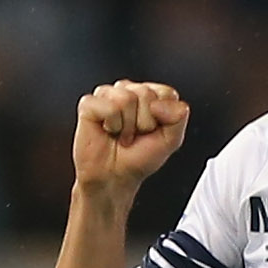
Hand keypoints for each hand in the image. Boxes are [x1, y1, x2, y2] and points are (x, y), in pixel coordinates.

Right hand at [73, 81, 188, 196]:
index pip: (166, 93)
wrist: (114, 176)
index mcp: (151, 97)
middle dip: (144, 122)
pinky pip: (109, 107)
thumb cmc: (139, 158)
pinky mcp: (89, 104)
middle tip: (135, 135)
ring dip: (127, 126)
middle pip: (145, 93)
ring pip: (126, 98)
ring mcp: (108, 95)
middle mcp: (130, 91)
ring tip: (122, 134)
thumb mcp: (171, 141)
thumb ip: (178, 118)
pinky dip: (112, 125)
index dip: (164, 117)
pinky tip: (108, 131)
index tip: (154, 130)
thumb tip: (160, 103)